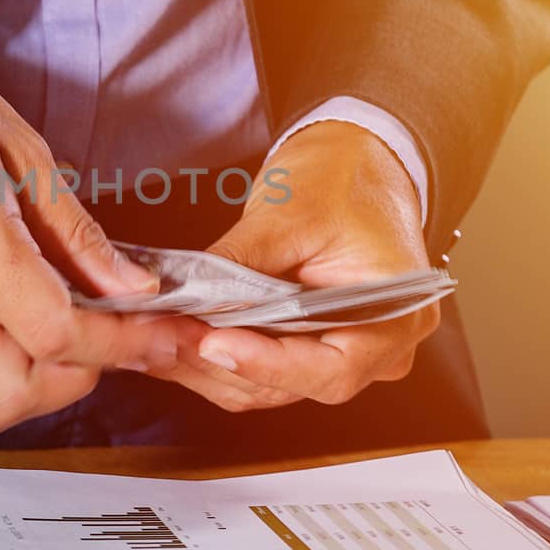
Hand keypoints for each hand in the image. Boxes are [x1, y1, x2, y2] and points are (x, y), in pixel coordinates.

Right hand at [0, 13, 177, 439]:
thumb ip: (74, 227)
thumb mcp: (16, 142)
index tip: (162, 330)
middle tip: (102, 332)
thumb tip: (131, 285)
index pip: (56, 332)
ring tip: (56, 342)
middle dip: (75, 378)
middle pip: (11, 395)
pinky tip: (11, 342)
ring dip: (29, 392)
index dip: (123, 342)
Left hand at [150, 121, 438, 411]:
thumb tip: (187, 300)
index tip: (211, 344)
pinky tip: (173, 337)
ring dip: (206, 367)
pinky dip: (215, 358)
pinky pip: (261, 370)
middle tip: (160, 335)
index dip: (265, 364)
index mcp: (395, 314)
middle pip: (292, 385)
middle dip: (219, 364)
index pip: (330, 367)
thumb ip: (242, 264)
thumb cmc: (343, 179)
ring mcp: (343, 352)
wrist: (360, 162)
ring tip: (154, 336)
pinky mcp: (308, 348)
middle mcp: (377, 349)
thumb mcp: (291, 213)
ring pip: (267, 387)